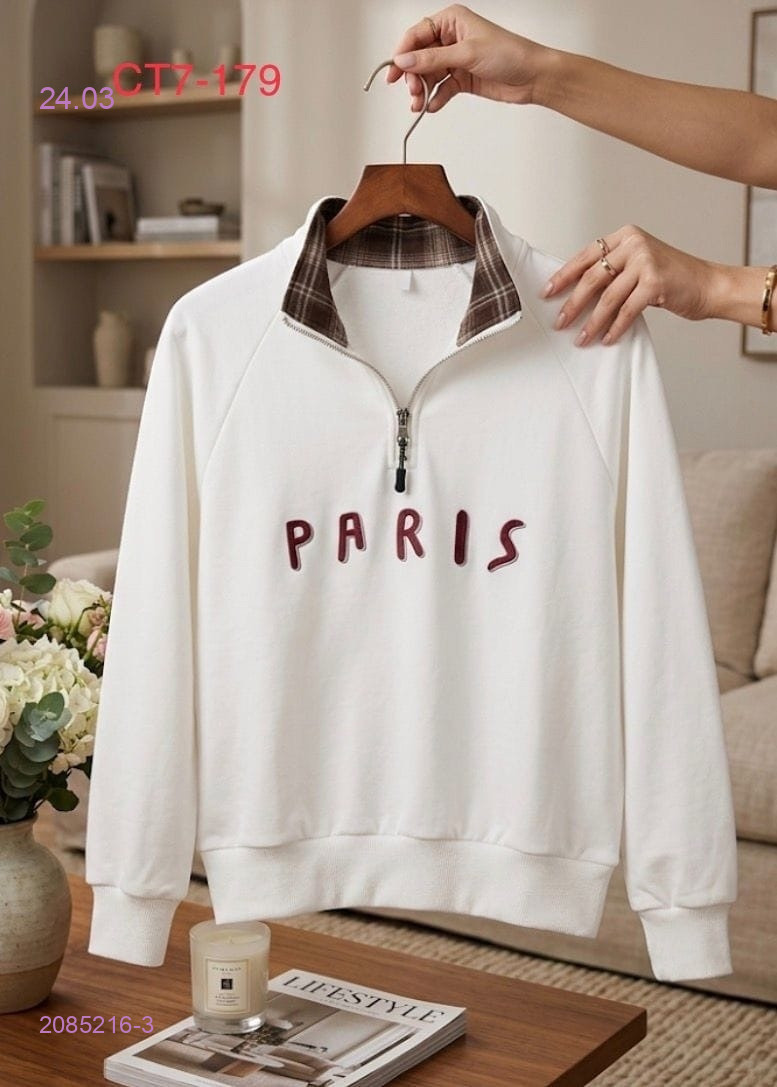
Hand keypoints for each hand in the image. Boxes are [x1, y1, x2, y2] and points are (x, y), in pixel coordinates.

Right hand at [387, 4, 547, 112]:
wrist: (532, 76)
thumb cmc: (509, 54)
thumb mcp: (466, 54)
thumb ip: (432, 59)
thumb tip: (404, 60)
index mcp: (452, 21)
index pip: (417, 35)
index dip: (403, 53)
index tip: (394, 72)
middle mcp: (451, 39)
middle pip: (420, 57)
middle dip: (414, 76)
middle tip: (413, 91)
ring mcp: (456, 59)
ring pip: (429, 75)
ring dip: (422, 90)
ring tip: (419, 104)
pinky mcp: (462, 79)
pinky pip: (442, 89)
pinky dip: (436, 98)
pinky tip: (432, 106)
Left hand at [544, 225, 714, 345]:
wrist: (708, 284)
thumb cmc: (672, 278)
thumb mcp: (639, 265)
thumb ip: (613, 271)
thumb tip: (576, 293)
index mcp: (625, 236)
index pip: (586, 256)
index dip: (564, 275)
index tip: (547, 292)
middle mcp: (634, 244)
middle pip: (592, 278)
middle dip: (573, 303)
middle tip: (559, 322)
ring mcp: (645, 261)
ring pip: (607, 297)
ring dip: (591, 322)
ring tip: (581, 339)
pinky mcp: (655, 282)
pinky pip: (626, 310)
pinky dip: (615, 327)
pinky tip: (606, 339)